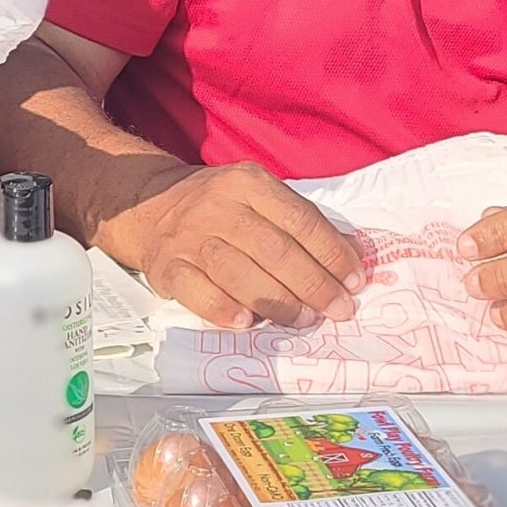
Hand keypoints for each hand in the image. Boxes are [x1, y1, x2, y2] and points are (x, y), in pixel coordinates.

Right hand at [110, 160, 363, 328]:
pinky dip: (223, 309)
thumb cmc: (219, 207)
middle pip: (274, 249)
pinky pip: (197, 292)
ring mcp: (190, 238)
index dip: (332, 253)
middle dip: (313, 285)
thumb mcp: (258, 195)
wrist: (151, 205)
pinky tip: (246, 322)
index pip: (299, 220)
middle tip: (338, 310)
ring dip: (278, 302)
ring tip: (304, 320)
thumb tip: (354, 255)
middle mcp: (218, 207)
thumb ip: (300, 222)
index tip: (355, 281)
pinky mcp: (167, 267)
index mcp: (248, 183)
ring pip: (238, 272)